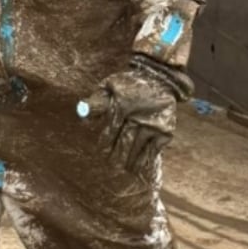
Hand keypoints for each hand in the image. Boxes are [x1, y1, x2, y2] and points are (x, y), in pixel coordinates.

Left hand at [95, 59, 184, 176]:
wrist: (161, 79)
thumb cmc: (129, 84)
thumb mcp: (109, 86)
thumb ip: (96, 101)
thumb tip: (81, 113)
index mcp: (122, 106)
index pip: (111, 131)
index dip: (105, 142)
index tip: (102, 151)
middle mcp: (138, 117)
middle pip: (124, 143)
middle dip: (117, 156)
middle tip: (112, 165)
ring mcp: (153, 125)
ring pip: (138, 148)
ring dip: (131, 161)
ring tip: (126, 169)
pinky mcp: (166, 130)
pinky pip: (155, 149)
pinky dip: (147, 159)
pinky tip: (141, 167)